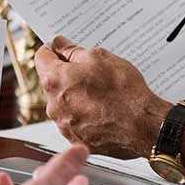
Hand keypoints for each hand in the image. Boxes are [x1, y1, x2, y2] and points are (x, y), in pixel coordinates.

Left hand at [35, 36, 170, 159]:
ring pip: (65, 103)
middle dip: (68, 75)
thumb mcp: (100, 58)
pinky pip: (76, 122)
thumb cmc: (124, 91)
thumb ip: (73, 51)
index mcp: (55, 80)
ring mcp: (65, 125)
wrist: (143, 126)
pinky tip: (104, 111)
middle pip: (53, 82)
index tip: (62, 48)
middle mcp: (54, 105)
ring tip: (102, 94)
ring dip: (77, 96)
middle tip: (92, 72)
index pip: (42, 58)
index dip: (53, 49)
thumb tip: (59, 44)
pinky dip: (85, 115)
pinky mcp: (77, 139)